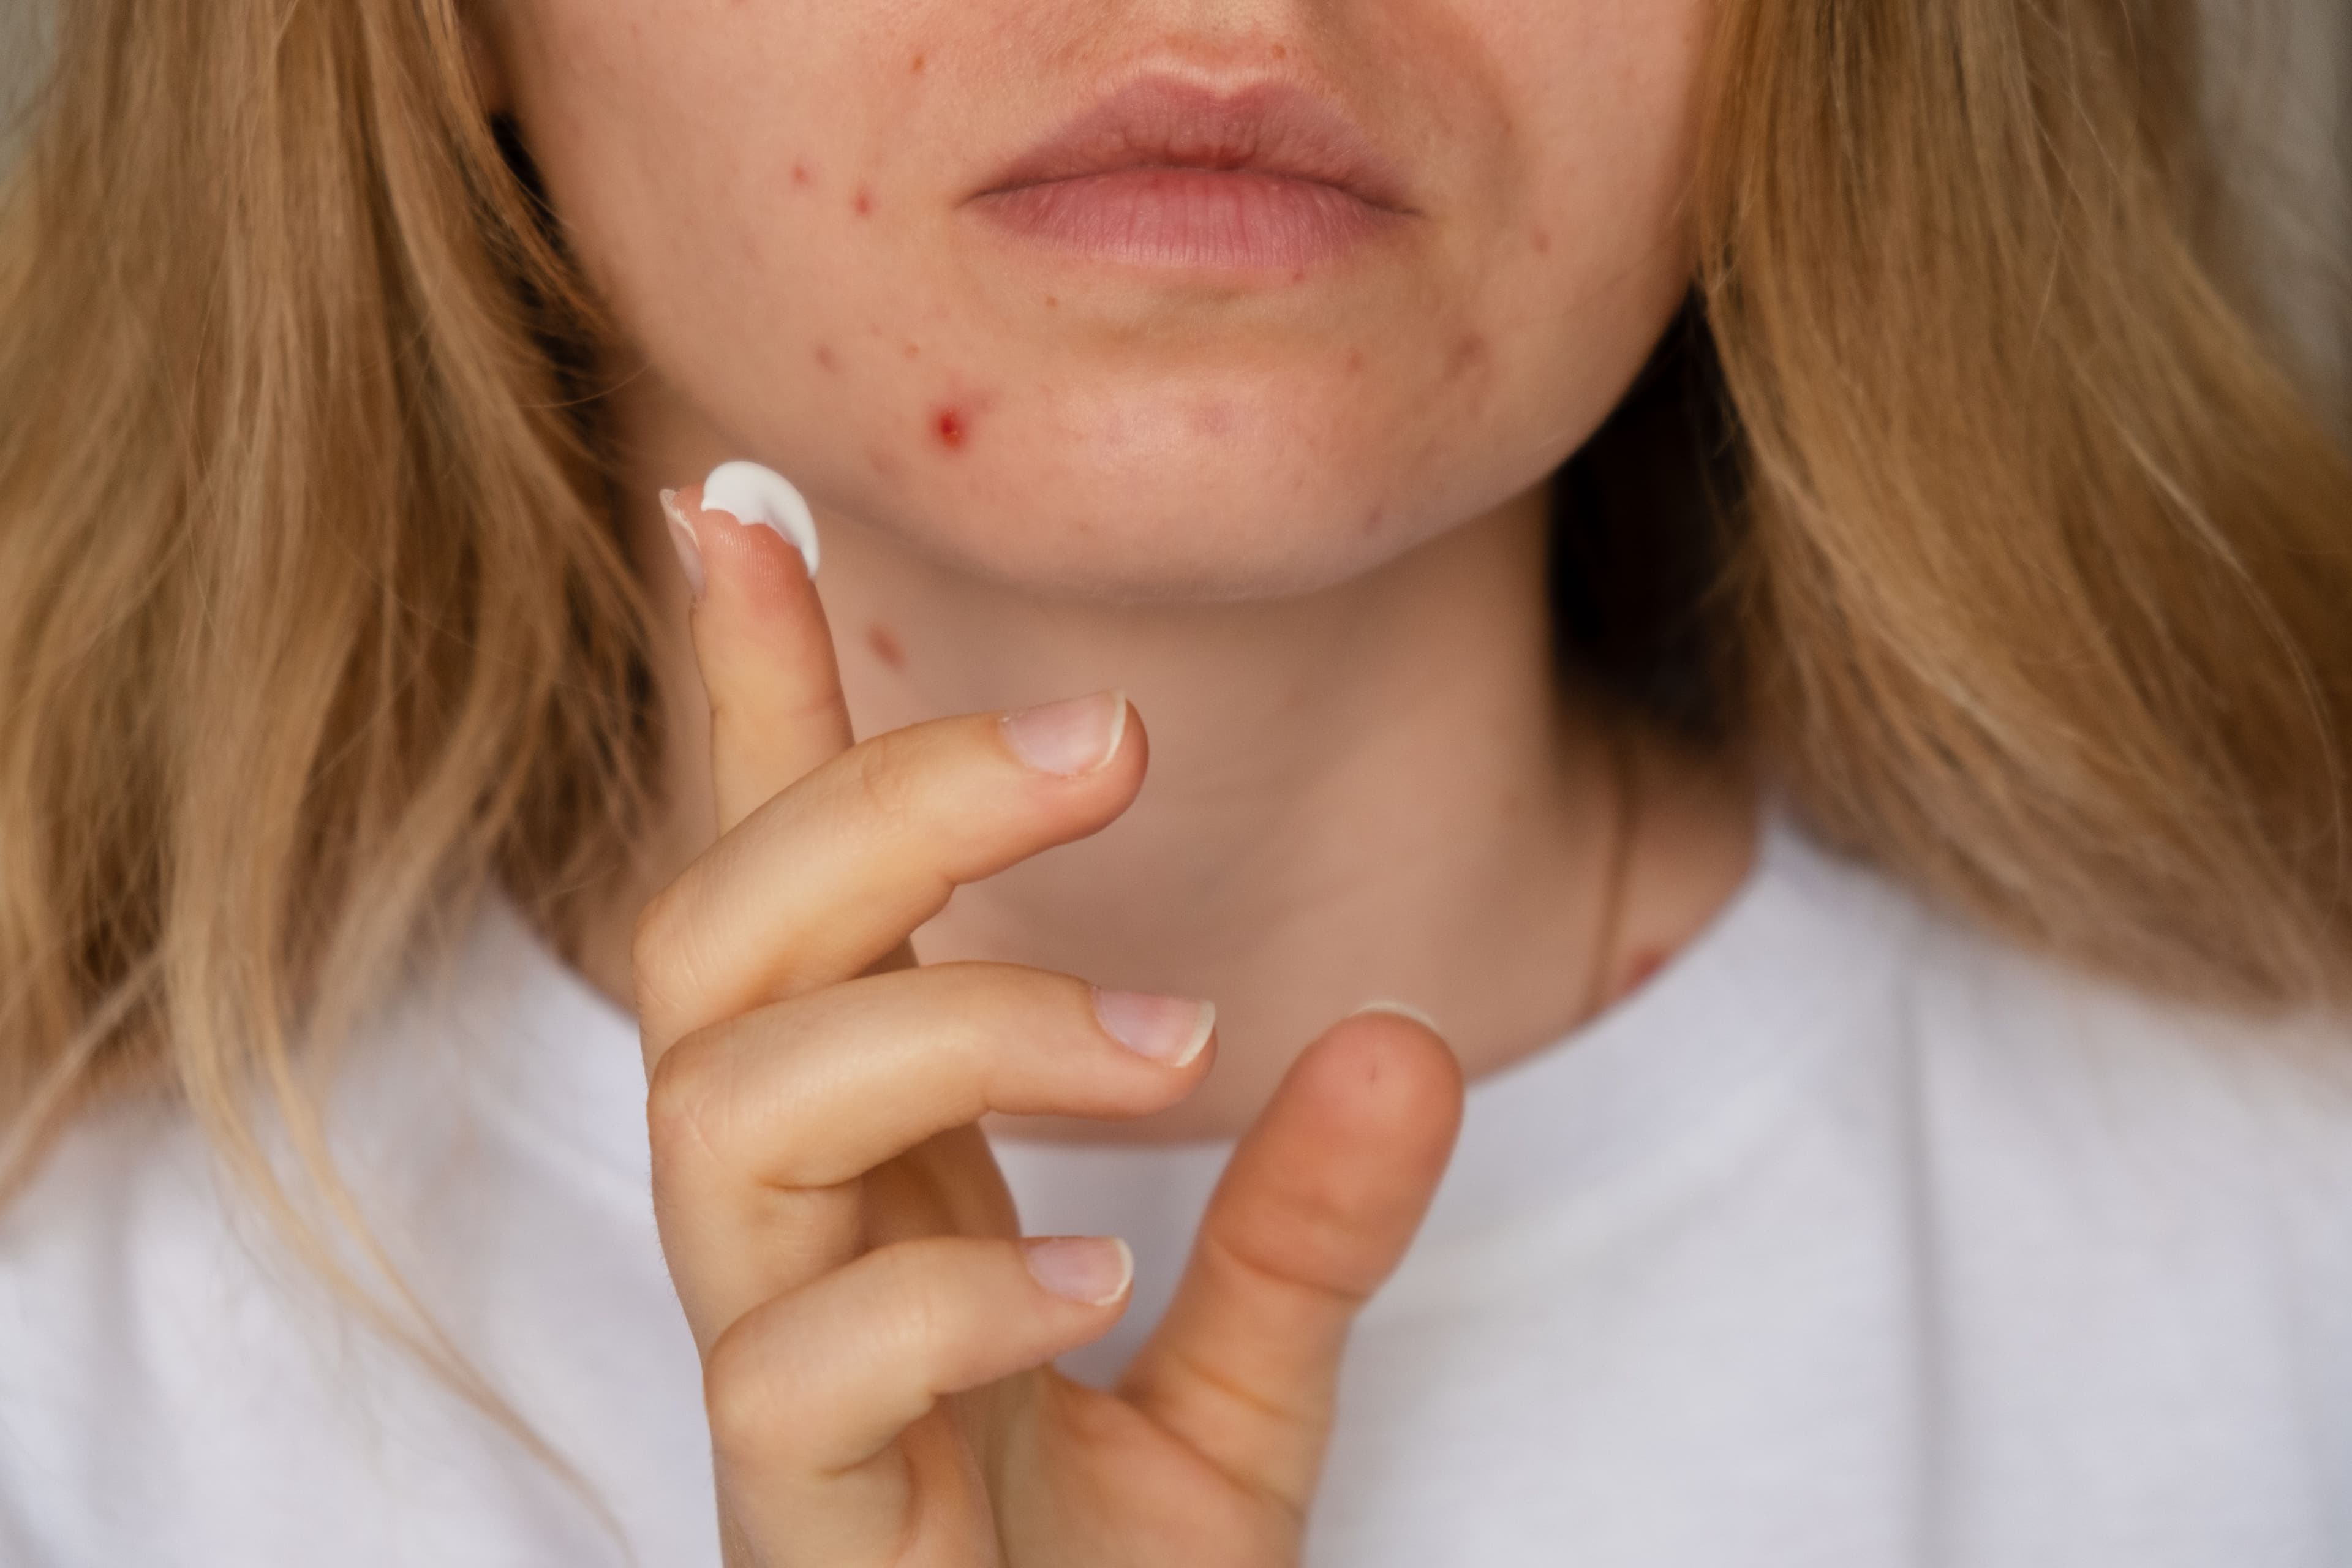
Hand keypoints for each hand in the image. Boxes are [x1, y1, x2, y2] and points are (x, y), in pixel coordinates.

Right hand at [634, 480, 1464, 1566]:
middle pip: (714, 947)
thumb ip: (1301, 1231)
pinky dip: (951, 1289)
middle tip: (1108, 742)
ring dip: (952, 1026)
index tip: (737, 504)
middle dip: (881, 811)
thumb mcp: (1231, 1395)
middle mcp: (782, 1238)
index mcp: (865, 1170)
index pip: (769, 890)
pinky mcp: (790, 1520)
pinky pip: (799, 1361)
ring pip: (724, 1111)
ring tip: (1171, 1044)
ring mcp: (768, 1373)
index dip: (741, 699)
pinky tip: (1098, 1283)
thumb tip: (1400, 1039)